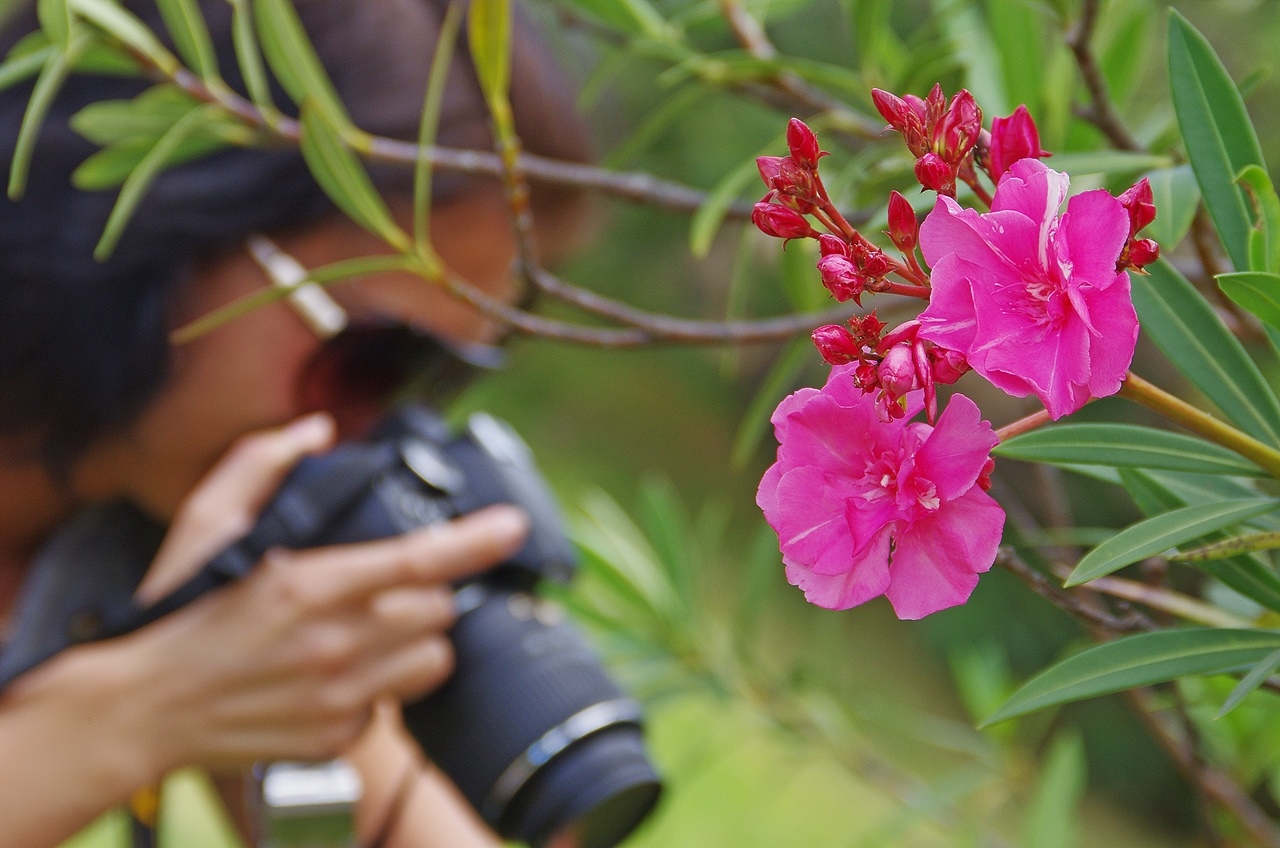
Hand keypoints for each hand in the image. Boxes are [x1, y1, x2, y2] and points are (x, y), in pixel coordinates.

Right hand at [108, 414, 527, 771]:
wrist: (140, 709)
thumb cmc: (176, 611)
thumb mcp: (204, 523)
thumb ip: (262, 465)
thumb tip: (315, 431)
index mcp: (307, 585)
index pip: (417, 560)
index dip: (475, 542)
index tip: (511, 527)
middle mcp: (332, 645)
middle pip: (438, 609)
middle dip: (426, 591)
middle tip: (386, 586)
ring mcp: (338, 698)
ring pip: (432, 659)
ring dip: (416, 639)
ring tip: (372, 629)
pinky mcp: (336, 737)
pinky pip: (393, 703)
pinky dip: (380, 684)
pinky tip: (338, 672)